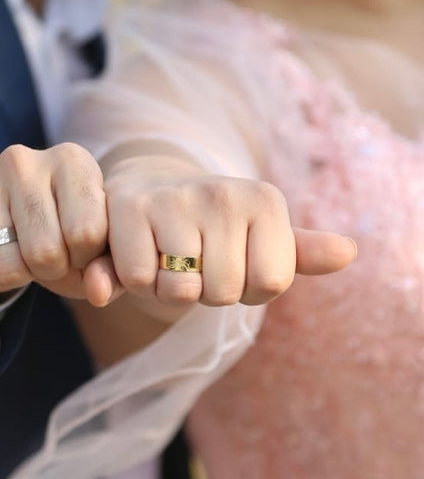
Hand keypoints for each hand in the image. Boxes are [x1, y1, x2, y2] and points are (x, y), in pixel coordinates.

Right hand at [0, 143, 121, 311]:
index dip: (85, 261)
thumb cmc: (63, 233)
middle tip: (47, 259)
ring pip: (5, 267)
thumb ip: (110, 269)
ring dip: (17, 277)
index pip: (87, 233)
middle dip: (51, 271)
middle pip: (45, 252)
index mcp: (71, 160)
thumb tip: (98, 291)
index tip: (79, 252)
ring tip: (19, 255)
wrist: (4, 223)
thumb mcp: (96, 246)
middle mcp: (22, 160)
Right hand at [83, 154, 356, 311]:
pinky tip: (138, 253)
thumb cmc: (211, 225)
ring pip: (180, 291)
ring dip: (168, 289)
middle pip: (224, 293)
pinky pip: (140, 279)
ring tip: (165, 257)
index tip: (230, 262)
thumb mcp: (259, 235)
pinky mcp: (129, 207)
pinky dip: (137, 280)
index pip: (269, 284)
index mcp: (266, 201)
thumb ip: (299, 252)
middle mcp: (224, 192)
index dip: (245, 289)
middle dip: (205, 292)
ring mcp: (176, 197)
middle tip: (193, 262)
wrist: (151, 186)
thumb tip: (349, 253)